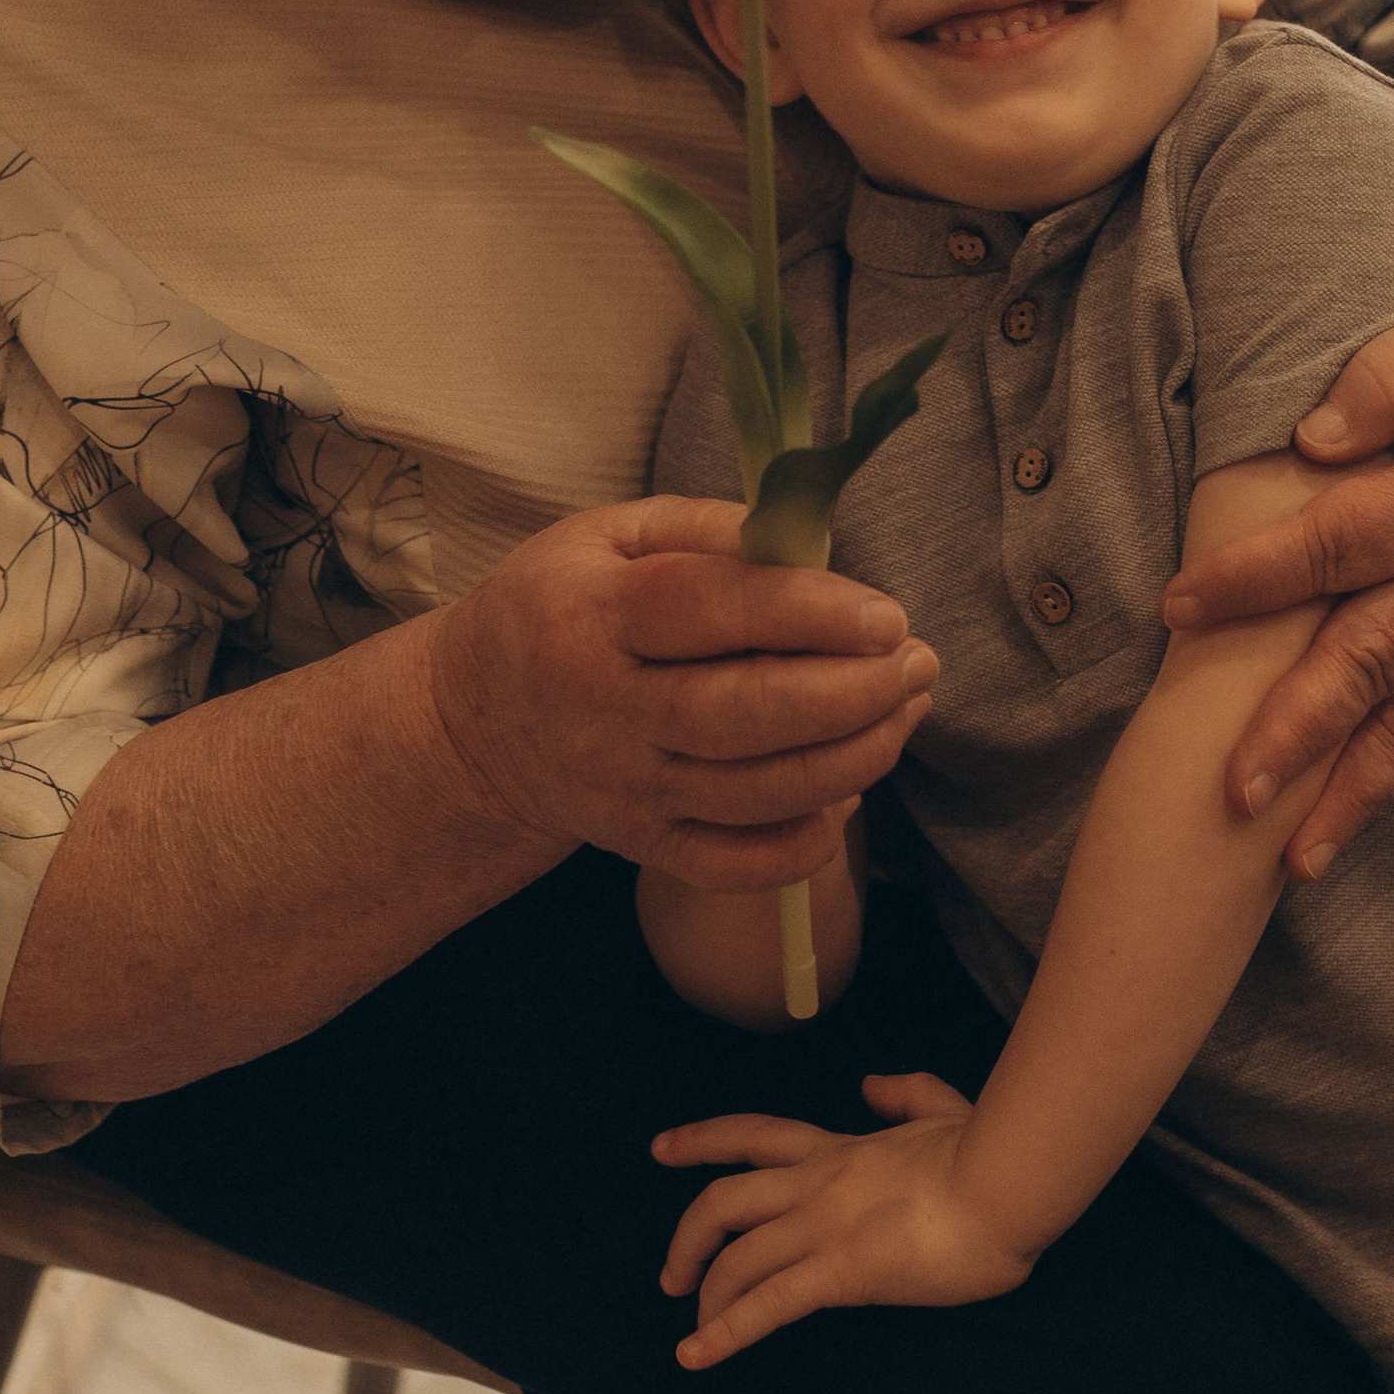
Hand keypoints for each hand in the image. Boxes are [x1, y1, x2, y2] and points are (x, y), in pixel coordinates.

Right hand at [426, 496, 936, 887]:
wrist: (475, 724)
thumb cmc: (559, 609)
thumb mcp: (605, 536)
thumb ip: (706, 529)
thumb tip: (808, 543)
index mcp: (589, 616)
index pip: (705, 611)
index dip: (806, 612)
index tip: (886, 615)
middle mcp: (602, 712)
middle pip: (744, 715)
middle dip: (852, 693)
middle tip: (918, 662)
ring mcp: (624, 790)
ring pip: (757, 792)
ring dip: (854, 756)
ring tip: (906, 708)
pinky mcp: (642, 846)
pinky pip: (739, 863)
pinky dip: (806, 839)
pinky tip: (845, 789)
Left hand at [654, 1071, 1032, 1367]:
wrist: (1009, 1182)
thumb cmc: (988, 1153)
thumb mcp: (944, 1109)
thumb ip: (906, 1094)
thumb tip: (871, 1085)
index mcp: (839, 1151)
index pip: (755, 1135)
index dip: (701, 1141)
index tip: (661, 1150)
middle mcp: (816, 1186)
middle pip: (722, 1202)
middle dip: (686, 1238)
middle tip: (671, 1275)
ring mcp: (824, 1227)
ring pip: (735, 1258)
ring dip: (705, 1297)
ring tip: (692, 1333)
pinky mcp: (841, 1270)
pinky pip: (768, 1305)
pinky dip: (725, 1334)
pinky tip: (696, 1357)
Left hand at [1165, 295, 1393, 866]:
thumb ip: (1393, 377)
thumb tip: (1310, 440)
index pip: (1340, 544)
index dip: (1258, 576)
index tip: (1178, 604)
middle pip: (1373, 658)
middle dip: (1301, 727)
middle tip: (1231, 785)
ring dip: (1348, 788)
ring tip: (1289, 857)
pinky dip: (1388, 774)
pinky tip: (1334, 826)